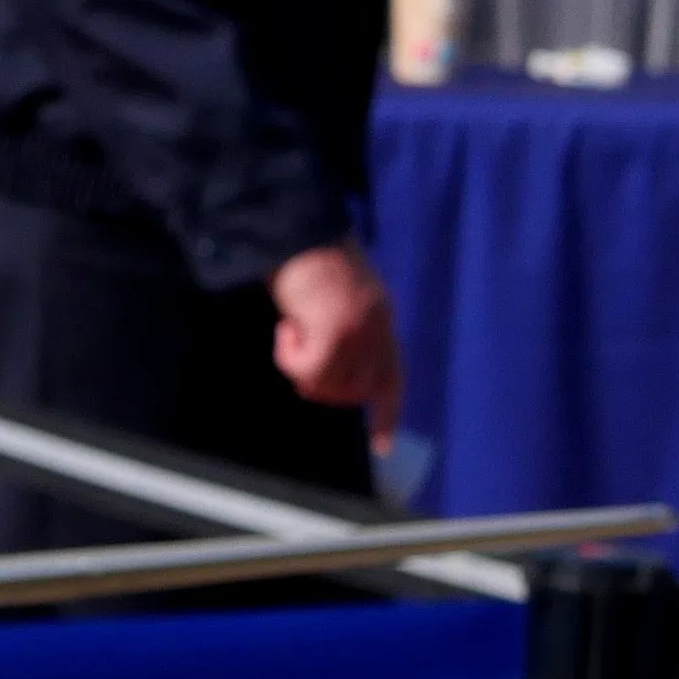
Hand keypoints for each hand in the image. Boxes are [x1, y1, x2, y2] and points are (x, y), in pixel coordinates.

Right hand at [268, 242, 403, 439]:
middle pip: (352, 392)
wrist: (299, 230)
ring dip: (301, 368)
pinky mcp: (334, 336)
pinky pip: (306, 373)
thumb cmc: (311, 258)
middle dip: (321, 384)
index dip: (387, 416)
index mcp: (383, 321)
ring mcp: (359, 336)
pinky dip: (288, 356)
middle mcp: (378, 332)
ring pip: (326, 386)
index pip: (393, 378)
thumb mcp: (341, 297)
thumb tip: (329, 362)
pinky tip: (285, 328)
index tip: (383, 448)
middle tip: (297, 352)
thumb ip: (347, 328)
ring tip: (291, 331)